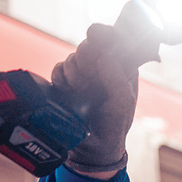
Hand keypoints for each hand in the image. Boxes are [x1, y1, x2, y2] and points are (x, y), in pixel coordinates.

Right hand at [50, 12, 157, 174]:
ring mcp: (84, 74)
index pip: (115, 38)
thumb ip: (116, 76)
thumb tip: (102, 55)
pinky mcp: (66, 83)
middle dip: (87, 59)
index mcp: (123, 67)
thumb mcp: (122, 102)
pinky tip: (67, 90)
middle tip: (89, 78)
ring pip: (73, 56)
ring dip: (75, 72)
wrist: (92, 148)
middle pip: (89, 44)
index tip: (95, 36)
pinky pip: (58, 69)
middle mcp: (103, 67)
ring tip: (80, 90)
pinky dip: (61, 78)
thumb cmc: (114, 124)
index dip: (104, 33)